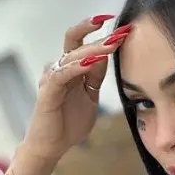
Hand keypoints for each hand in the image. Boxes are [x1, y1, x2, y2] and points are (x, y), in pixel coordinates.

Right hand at [22, 15, 130, 159]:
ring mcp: (52, 78)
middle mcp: (60, 69)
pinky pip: (62, 74)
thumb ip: (96, 77)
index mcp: (71, 69)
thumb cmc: (69, 122)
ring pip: (72, 56)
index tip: (125, 30)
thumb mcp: (90, 96)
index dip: (105, 37)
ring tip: (111, 43)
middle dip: (101, 36)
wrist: (52, 145)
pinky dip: (77, 67)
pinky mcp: (48, 92)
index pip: (87, 45)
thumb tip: (106, 56)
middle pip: (78, 43)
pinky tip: (92, 61)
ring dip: (93, 49)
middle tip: (121, 31)